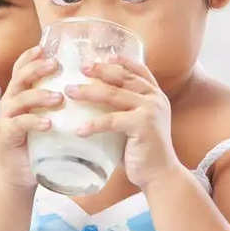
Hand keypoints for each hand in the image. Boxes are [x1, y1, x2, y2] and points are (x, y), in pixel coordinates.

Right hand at [0, 45, 63, 189]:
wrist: (19, 175)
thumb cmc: (38, 144)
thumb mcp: (47, 118)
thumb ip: (59, 103)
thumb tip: (85, 86)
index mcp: (19, 94)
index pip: (21, 68)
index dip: (30, 56)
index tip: (44, 47)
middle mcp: (10, 102)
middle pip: (20, 78)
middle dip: (37, 68)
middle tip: (56, 64)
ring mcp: (7, 118)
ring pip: (20, 99)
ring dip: (39, 95)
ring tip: (59, 97)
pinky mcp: (8, 136)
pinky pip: (19, 124)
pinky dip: (34, 122)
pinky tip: (48, 124)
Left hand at [66, 55, 180, 188]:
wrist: (160, 175)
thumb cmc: (141, 149)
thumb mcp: (135, 123)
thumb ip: (122, 109)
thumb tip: (91, 99)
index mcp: (154, 94)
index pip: (138, 69)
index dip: (120, 60)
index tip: (101, 55)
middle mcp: (155, 98)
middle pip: (122, 77)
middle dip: (99, 71)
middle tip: (80, 68)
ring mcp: (150, 111)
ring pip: (113, 95)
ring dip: (88, 92)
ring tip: (69, 91)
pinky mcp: (143, 126)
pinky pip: (112, 121)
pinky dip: (93, 124)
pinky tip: (78, 130)